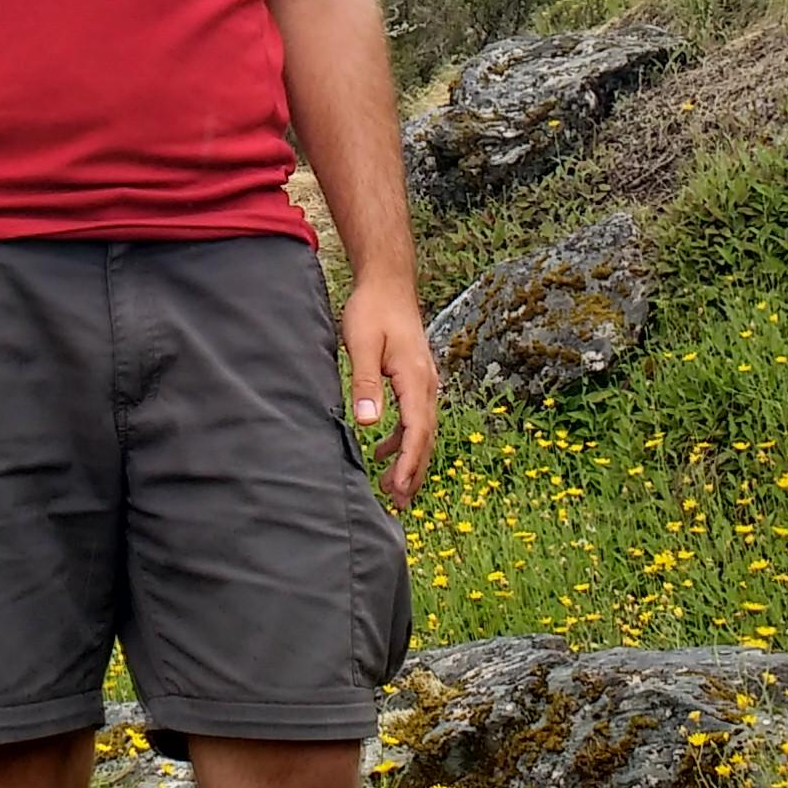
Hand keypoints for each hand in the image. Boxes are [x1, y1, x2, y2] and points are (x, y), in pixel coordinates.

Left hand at [342, 281, 438, 506]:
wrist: (388, 282)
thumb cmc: (372, 310)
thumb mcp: (361, 345)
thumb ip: (365, 384)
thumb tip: (368, 423)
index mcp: (415, 378)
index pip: (417, 430)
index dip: (409, 463)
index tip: (399, 488)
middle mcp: (426, 384)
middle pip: (425, 437)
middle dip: (413, 472)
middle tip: (399, 504)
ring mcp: (424, 382)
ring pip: (422, 430)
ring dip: (410, 459)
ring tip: (393, 489)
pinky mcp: (415, 379)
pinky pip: (415, 417)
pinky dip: (403, 439)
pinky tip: (383, 450)